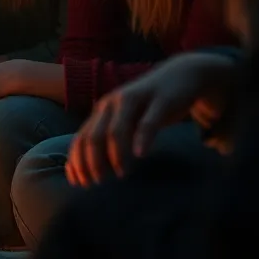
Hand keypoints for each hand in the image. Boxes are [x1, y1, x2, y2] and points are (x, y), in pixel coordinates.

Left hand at [66, 51, 237, 186]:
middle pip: (94, 136)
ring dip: (115, 155)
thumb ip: (112, 141)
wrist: (181, 74)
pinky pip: (148, 122)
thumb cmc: (150, 106)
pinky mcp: (159, 101)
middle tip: (98, 183)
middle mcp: (113, 103)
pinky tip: (140, 155)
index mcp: (102, 110)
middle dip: (92, 162)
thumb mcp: (128, 122)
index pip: (81, 138)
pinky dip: (142, 139)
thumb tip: (92, 171)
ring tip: (121, 174)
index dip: (77, 162)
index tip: (79, 184)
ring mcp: (135, 100)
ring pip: (117, 130)